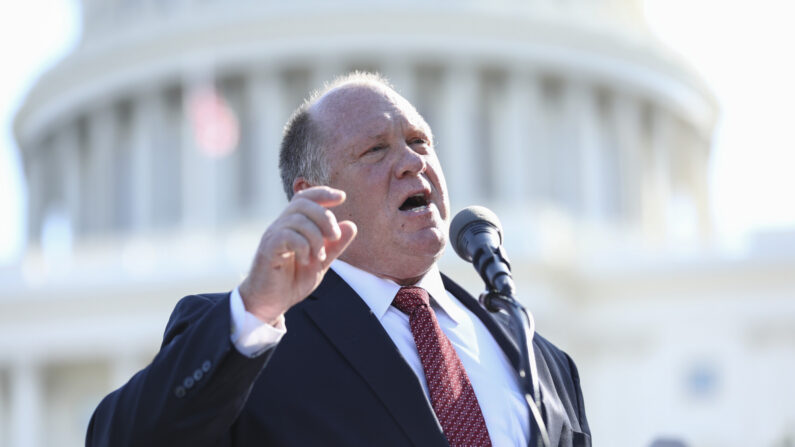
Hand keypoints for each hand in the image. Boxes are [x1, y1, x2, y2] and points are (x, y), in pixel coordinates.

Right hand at [238, 186, 356, 323]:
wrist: (269, 304)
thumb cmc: (291, 282)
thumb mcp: (320, 262)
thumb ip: (335, 245)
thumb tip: (351, 225)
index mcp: (292, 226)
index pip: (304, 198)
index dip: (322, 193)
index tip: (342, 197)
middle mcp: (280, 226)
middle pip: (303, 203)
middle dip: (325, 216)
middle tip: (334, 236)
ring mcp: (272, 237)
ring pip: (298, 220)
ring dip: (317, 237)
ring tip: (319, 256)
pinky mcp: (268, 250)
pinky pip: (287, 236)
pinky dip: (304, 247)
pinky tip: (306, 260)